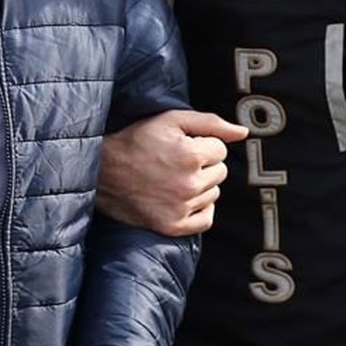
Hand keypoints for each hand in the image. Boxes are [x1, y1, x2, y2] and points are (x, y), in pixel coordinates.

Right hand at [97, 110, 247, 236]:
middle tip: (176, 163)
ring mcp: (182, 207)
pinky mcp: (173, 226)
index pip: (221, 150)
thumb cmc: (136, 141)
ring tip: (174, 179)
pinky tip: (184, 199)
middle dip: (203, 165)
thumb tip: (243, 133)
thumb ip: (211, 123)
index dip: (202, 145)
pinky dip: (200, 209)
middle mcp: (189, 184)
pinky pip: (206, 219)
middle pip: (220, 172)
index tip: (181, 146)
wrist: (101, 173)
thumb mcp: (170, 120)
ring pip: (213, 194)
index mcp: (191, 155)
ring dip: (200, 186)